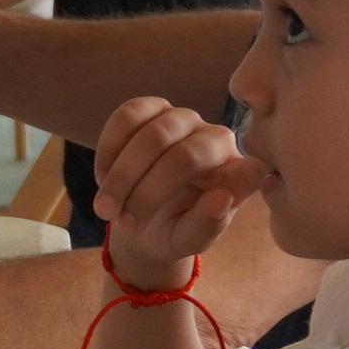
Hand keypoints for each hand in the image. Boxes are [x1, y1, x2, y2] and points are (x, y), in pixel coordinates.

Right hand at [93, 96, 269, 289]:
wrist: (138, 215)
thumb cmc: (173, 230)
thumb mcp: (188, 239)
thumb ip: (206, 224)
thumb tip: (221, 199)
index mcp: (237, 174)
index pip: (246, 173)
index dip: (242, 178)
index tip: (223, 199)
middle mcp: (216, 139)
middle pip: (184, 156)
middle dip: (145, 192)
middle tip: (117, 221)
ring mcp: (184, 119)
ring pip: (152, 135)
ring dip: (122, 174)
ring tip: (105, 208)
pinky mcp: (151, 108)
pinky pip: (127, 116)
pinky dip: (109, 150)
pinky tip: (102, 177)